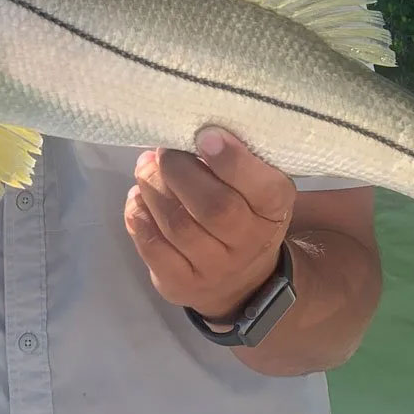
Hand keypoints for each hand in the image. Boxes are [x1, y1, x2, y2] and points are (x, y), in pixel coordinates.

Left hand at [124, 127, 294, 321]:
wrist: (240, 278)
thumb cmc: (244, 212)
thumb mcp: (256, 185)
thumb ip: (234, 158)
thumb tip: (187, 128)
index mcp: (274, 208)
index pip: (262, 188)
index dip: (232, 161)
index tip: (205, 135)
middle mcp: (250, 243)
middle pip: (213, 207)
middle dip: (179, 170)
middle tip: (162, 151)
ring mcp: (215, 268)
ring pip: (178, 225)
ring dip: (153, 188)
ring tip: (146, 168)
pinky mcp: (181, 284)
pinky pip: (153, 247)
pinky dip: (139, 216)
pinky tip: (139, 198)